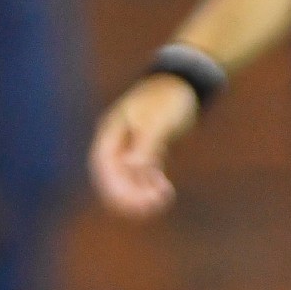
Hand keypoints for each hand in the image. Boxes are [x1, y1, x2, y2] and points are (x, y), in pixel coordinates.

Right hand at [88, 73, 200, 218]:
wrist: (187, 82)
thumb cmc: (170, 97)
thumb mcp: (158, 120)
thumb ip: (145, 144)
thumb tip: (131, 167)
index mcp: (112, 130)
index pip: (103, 166)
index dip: (114, 187)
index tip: (133, 202)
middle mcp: (117, 141)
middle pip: (113, 177)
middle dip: (129, 195)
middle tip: (151, 207)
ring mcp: (131, 147)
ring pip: (128, 179)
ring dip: (141, 194)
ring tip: (163, 199)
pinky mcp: (146, 151)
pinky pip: (141, 176)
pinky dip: (150, 186)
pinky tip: (165, 191)